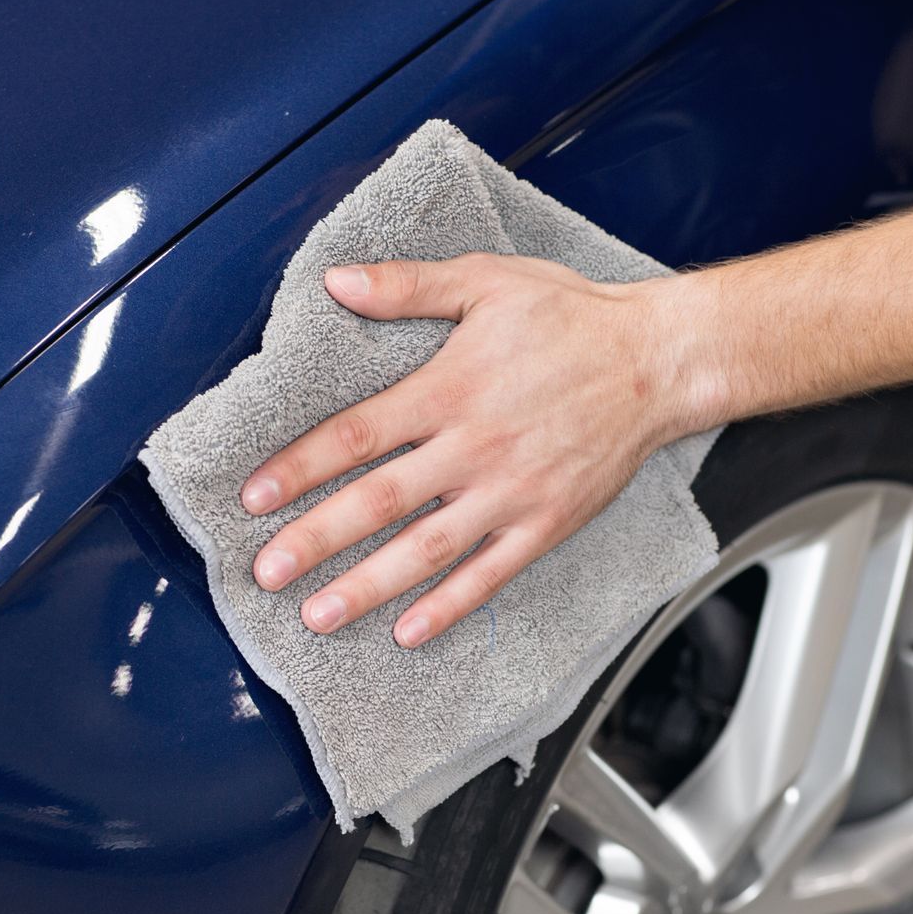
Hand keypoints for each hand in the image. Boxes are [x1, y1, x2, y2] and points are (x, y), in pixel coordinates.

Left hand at [239, 254, 712, 647]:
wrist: (658, 361)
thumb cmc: (571, 317)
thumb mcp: (487, 281)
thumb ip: (408, 286)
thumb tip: (336, 282)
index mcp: (451, 388)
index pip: (357, 434)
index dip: (300, 467)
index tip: (253, 496)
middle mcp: (476, 447)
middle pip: (380, 501)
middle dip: (317, 540)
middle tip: (266, 573)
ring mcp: (512, 492)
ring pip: (428, 550)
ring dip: (369, 586)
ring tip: (318, 615)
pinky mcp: (547, 522)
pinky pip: (491, 574)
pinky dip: (450, 606)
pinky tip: (409, 632)